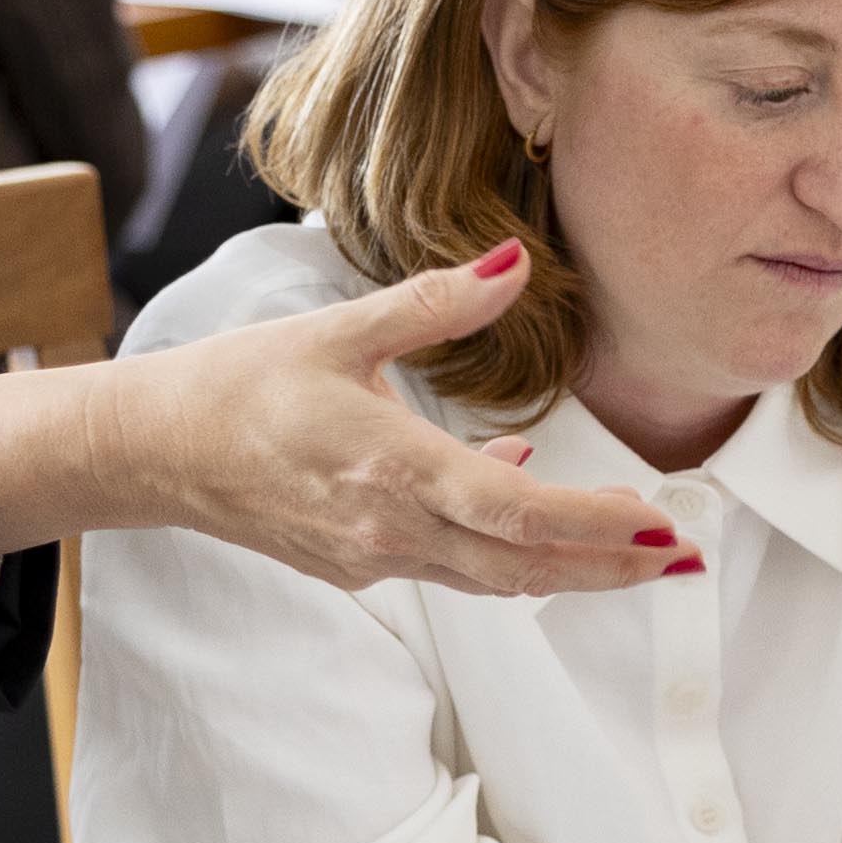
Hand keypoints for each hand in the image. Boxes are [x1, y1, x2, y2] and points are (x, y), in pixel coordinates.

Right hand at [0, 241, 699, 593]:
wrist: (153, 452)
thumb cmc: (239, 384)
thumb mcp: (339, 329)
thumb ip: (438, 303)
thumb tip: (518, 264)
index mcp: (387, 468)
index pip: (513, 511)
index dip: (592, 526)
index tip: (659, 526)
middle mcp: (387, 531)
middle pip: (524, 564)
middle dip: (613, 566)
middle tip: (688, 557)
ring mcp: (373, 559)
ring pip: (496, 578)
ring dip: (574, 571)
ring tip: (645, 555)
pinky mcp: (359, 568)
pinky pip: (455, 568)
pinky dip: (508, 551)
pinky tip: (537, 508)